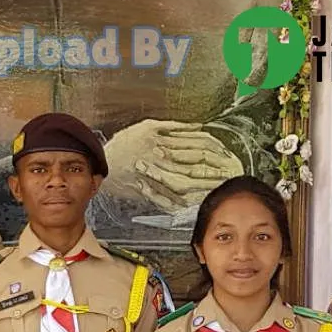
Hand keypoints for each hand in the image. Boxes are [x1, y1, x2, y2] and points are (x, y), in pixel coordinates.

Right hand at [101, 119, 243, 213]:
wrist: (101, 160)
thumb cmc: (126, 142)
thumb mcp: (148, 126)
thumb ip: (175, 127)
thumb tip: (200, 127)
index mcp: (162, 144)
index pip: (195, 149)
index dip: (213, 153)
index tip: (228, 157)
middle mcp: (158, 161)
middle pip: (191, 168)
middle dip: (211, 172)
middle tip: (229, 176)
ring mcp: (152, 178)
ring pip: (181, 185)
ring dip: (200, 188)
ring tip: (216, 189)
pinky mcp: (145, 191)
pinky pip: (165, 200)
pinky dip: (179, 203)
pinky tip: (192, 204)